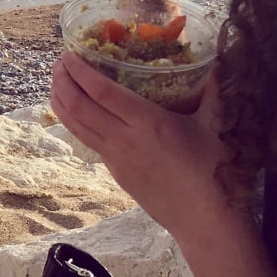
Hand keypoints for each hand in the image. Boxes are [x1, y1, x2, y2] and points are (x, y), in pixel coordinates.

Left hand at [50, 53, 249, 245]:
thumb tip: (220, 63)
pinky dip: (75, 122)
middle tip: (58, 64)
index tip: (68, 55)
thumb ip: (215, 91)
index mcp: (147, 123)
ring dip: (61, 102)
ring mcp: (116, 158)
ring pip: (76, 126)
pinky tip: (76, 113)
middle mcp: (124, 139)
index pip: (102, 92)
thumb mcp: (217, 127)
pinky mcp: (115, 172)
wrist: (204, 221)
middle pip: (79, 107)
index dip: (80, 72)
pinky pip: (88, 141)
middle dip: (63, 82)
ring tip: (56, 84)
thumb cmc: (214, 172)